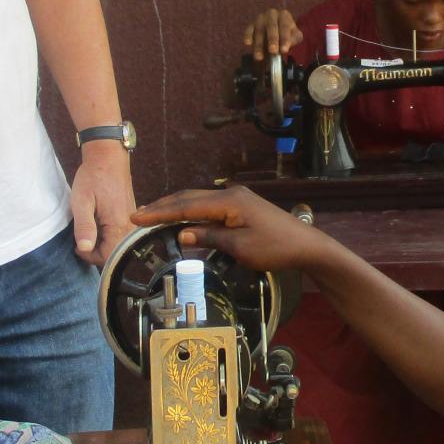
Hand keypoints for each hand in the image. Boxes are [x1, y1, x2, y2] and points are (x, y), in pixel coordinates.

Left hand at [71, 141, 136, 264]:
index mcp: (118, 225)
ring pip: (118, 244)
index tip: (78, 244)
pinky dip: (108, 234)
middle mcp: (129, 226)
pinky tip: (98, 223)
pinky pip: (121, 234)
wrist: (108, 157)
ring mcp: (131, 221)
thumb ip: (84, 226)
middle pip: (115, 253)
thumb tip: (85, 248)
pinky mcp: (130, 216)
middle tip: (81, 236)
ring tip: (89, 228)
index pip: (108, 257)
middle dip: (96, 251)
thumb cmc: (93, 177)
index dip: (90, 256)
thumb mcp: (81, 202)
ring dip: (102, 242)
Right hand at [130, 185, 330, 272]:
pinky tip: (182, 218)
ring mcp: (237, 198)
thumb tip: (181, 232)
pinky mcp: (242, 206)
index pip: (186, 205)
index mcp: (228, 202)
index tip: (137, 217)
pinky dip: (191, 211)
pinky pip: (209, 206)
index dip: (159, 212)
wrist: (306, 246)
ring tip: (152, 215)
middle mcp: (230, 194)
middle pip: (189, 197)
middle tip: (138, 215)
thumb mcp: (239, 248)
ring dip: (175, 207)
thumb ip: (209, 237)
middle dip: (162, 206)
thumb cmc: (275, 248)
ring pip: (198, 200)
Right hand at [242, 8, 303, 61]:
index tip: (284, 50)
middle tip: (273, 51)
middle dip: (272, 39)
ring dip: (259, 44)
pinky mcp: (251, 24)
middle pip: (271, 26)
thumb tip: (286, 45)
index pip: (285, 26)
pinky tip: (247, 43)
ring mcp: (260, 18)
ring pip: (259, 30)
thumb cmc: (286, 33)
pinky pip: (249, 30)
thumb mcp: (295, 36)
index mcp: (284, 15)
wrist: (276, 32)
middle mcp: (271, 14)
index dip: (284, 39)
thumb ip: (294, 39)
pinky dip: (248, 36)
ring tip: (259, 57)